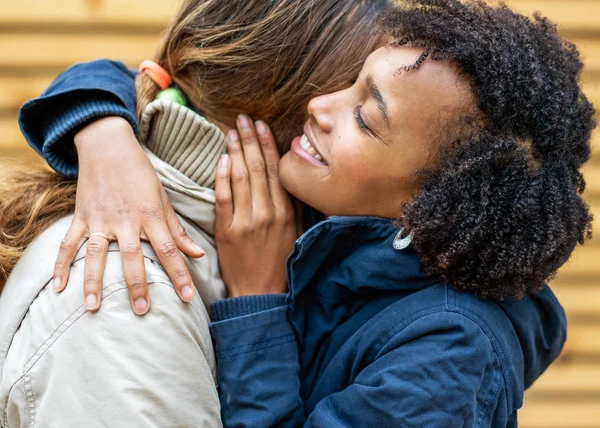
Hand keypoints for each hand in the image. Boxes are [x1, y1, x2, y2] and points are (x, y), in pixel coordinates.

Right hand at [53, 116, 204, 314]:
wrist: (108, 145)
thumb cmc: (141, 174)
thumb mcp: (163, 199)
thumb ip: (178, 230)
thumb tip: (198, 254)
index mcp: (151, 215)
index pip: (169, 250)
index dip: (180, 275)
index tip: (188, 298)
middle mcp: (126, 219)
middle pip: (132, 256)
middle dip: (137, 285)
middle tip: (141, 310)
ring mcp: (100, 219)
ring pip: (95, 254)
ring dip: (93, 281)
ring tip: (94, 308)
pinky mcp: (82, 216)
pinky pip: (68, 243)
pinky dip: (61, 265)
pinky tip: (59, 288)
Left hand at [215, 115, 296, 296]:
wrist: (260, 292)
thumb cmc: (277, 262)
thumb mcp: (293, 232)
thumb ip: (291, 205)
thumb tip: (288, 176)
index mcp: (286, 211)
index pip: (276, 170)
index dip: (267, 144)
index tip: (260, 125)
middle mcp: (268, 213)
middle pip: (258, 168)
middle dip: (249, 140)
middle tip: (243, 119)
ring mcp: (247, 221)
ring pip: (242, 178)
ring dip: (236, 151)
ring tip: (231, 131)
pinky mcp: (228, 231)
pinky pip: (224, 198)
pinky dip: (223, 177)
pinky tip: (222, 160)